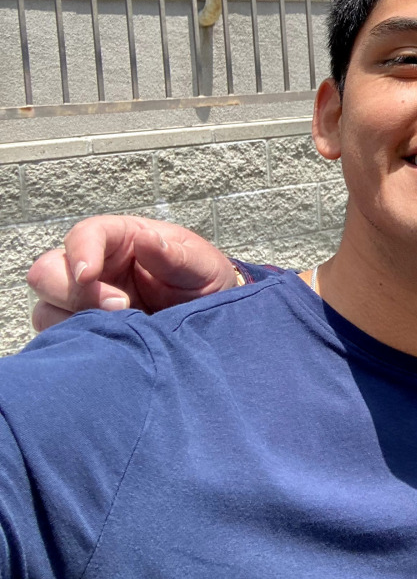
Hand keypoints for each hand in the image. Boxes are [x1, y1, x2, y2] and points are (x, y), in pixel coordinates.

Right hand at [27, 216, 236, 331]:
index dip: (80, 252)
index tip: (89, 276)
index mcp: (121, 238)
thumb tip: (145, 239)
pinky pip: (58, 337)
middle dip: (73, 292)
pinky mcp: (83, 329)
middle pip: (47, 272)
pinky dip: (76, 342)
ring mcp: (83, 300)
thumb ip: (175, 255)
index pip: (84, 234)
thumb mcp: (200, 265)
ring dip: (73, 320)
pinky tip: (111, 344)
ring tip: (121, 328)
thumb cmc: (203, 280)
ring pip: (46, 307)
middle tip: (120, 307)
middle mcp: (95, 266)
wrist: (208, 318)